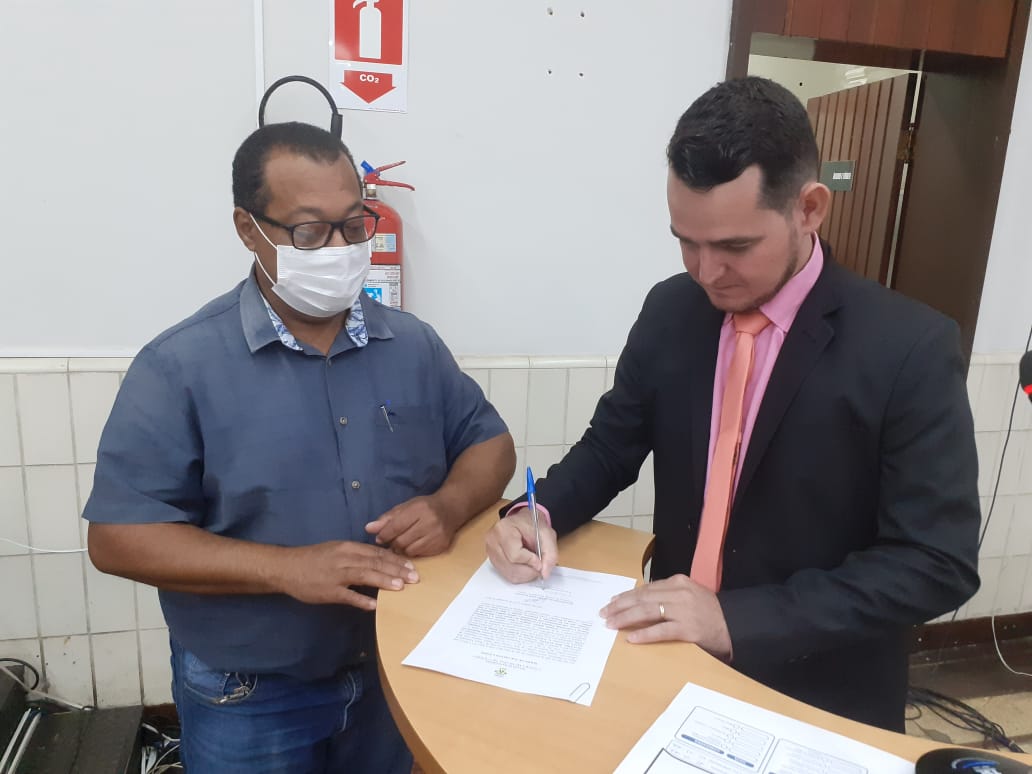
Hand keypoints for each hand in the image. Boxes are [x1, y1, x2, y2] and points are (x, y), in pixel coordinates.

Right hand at [275, 541, 418, 608]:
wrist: (287, 567)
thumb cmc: (314, 559)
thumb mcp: (337, 550)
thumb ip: (358, 555)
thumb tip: (380, 561)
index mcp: (349, 548)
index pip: (378, 553)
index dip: (397, 559)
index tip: (412, 566)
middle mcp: (345, 558)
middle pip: (376, 563)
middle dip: (397, 570)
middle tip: (415, 578)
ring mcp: (337, 575)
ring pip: (365, 575)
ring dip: (384, 581)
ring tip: (401, 587)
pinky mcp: (328, 591)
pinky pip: (348, 596)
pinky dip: (362, 600)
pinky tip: (375, 605)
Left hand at [365, 495, 454, 556]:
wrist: (451, 509)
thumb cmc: (424, 507)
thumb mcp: (405, 507)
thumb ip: (387, 518)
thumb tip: (368, 528)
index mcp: (419, 509)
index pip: (396, 526)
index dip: (384, 534)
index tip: (379, 538)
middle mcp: (430, 522)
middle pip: (402, 541)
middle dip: (393, 543)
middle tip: (391, 542)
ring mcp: (437, 535)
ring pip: (410, 550)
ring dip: (403, 549)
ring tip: (402, 543)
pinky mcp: (442, 546)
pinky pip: (420, 555)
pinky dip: (413, 551)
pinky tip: (414, 544)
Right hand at [485, 511, 557, 583]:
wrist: (523, 521)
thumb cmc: (532, 524)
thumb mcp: (547, 534)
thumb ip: (550, 553)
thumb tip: (544, 573)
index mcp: (503, 529)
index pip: (515, 555)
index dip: (530, 561)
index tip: (540, 561)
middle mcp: (492, 540)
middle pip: (511, 567)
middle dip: (530, 570)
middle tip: (539, 565)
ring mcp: (490, 551)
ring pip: (509, 574)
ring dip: (525, 574)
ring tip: (532, 564)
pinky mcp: (493, 560)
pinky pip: (506, 575)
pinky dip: (519, 575)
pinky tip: (525, 566)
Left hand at [599, 574, 731, 658]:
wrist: (737, 624)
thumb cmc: (711, 612)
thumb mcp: (690, 594)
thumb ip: (669, 595)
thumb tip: (643, 600)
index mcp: (678, 582)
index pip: (646, 588)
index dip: (627, 596)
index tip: (613, 602)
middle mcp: (679, 593)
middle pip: (642, 598)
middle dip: (620, 606)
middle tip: (604, 613)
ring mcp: (683, 611)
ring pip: (647, 611)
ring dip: (626, 618)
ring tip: (611, 624)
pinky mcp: (688, 629)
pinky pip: (661, 631)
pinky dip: (644, 634)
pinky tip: (631, 638)